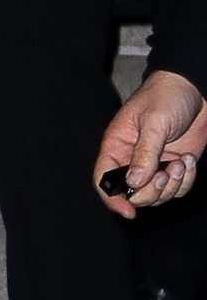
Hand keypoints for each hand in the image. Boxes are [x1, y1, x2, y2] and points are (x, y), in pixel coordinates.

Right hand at [94, 68, 206, 217]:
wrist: (196, 88)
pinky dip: (185, 181)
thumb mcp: (154, 122)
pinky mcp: (174, 166)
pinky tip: (188, 160)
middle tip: (166, 173)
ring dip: (172, 185)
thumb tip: (135, 183)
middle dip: (151, 191)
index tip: (129, 210)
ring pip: (157, 196)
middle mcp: (133, 159)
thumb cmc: (167, 96)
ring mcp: (155, 165)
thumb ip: (145, 153)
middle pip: (133, 194)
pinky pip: (177, 189)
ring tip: (181, 162)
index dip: (112, 199)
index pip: (104, 180)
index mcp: (117, 146)